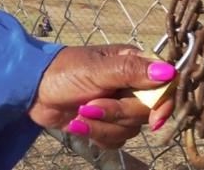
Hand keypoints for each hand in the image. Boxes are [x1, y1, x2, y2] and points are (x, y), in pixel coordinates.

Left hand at [28, 45, 175, 148]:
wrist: (34, 91)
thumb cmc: (64, 72)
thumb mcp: (97, 69)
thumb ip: (132, 71)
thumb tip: (170, 72)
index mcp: (134, 64)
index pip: (164, 85)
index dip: (163, 103)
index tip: (155, 118)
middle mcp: (132, 85)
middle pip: (146, 111)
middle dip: (117, 113)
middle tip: (90, 105)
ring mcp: (121, 105)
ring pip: (131, 128)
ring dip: (103, 125)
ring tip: (81, 113)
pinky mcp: (109, 122)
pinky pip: (117, 139)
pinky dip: (98, 134)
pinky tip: (80, 124)